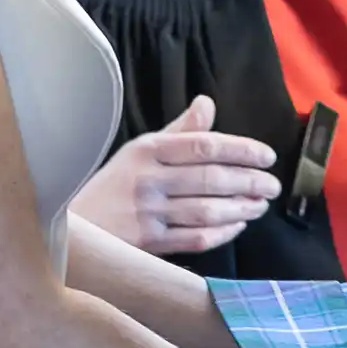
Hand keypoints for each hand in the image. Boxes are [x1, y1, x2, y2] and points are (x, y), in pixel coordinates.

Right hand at [70, 96, 282, 254]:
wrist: (73, 229)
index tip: (266, 156)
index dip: (240, 150)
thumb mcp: (139, 151)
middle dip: (249, 182)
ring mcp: (148, 214)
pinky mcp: (149, 244)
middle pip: (210, 179)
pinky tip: (239, 225)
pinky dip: (223, 232)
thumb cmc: (112, 187)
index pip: (203, 146)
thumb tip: (207, 103)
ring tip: (261, 205)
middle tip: (273, 185)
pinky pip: (196, 238)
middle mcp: (147, 180)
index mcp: (147, 151)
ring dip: (241, 208)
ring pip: (207, 210)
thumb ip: (178, 132)